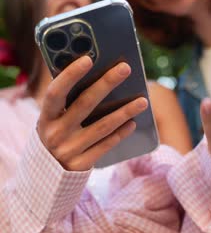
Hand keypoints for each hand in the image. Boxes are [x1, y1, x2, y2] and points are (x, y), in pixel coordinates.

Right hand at [37, 55, 147, 170]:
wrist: (48, 173)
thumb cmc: (56, 134)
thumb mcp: (53, 119)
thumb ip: (67, 101)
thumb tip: (95, 73)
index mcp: (45, 117)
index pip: (55, 92)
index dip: (70, 75)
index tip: (88, 59)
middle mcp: (55, 133)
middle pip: (84, 104)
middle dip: (106, 84)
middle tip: (125, 68)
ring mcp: (69, 150)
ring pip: (102, 126)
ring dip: (124, 111)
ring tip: (142, 101)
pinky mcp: (81, 164)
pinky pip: (106, 145)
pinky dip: (120, 133)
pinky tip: (133, 122)